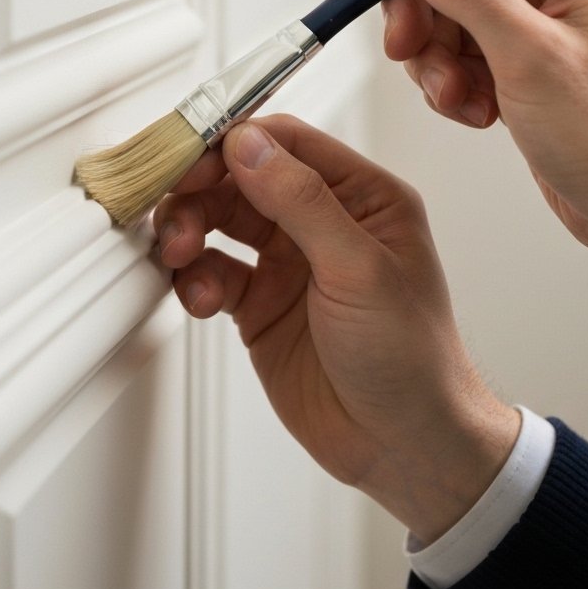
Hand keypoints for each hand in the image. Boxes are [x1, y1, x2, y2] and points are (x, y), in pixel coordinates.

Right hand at [154, 114, 518, 544]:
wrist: (402, 445)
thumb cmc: (412, 358)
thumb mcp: (360, 269)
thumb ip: (302, 201)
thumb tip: (248, 144)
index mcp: (362, 198)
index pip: (286, 143)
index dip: (233, 143)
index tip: (190, 157)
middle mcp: (322, 223)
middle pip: (241, 178)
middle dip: (200, 191)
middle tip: (175, 212)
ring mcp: (288, 264)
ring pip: (219, 222)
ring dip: (189, 231)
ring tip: (179, 254)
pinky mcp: (260, 306)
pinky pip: (212, 274)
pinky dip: (195, 281)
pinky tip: (200, 300)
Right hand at [351, 0, 587, 319]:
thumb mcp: (531, 58)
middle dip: (422, 7)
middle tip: (404, 46)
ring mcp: (542, 21)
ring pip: (452, 12)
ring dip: (436, 57)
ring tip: (454, 97)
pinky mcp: (524, 60)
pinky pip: (462, 51)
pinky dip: (453, 82)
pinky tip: (474, 111)